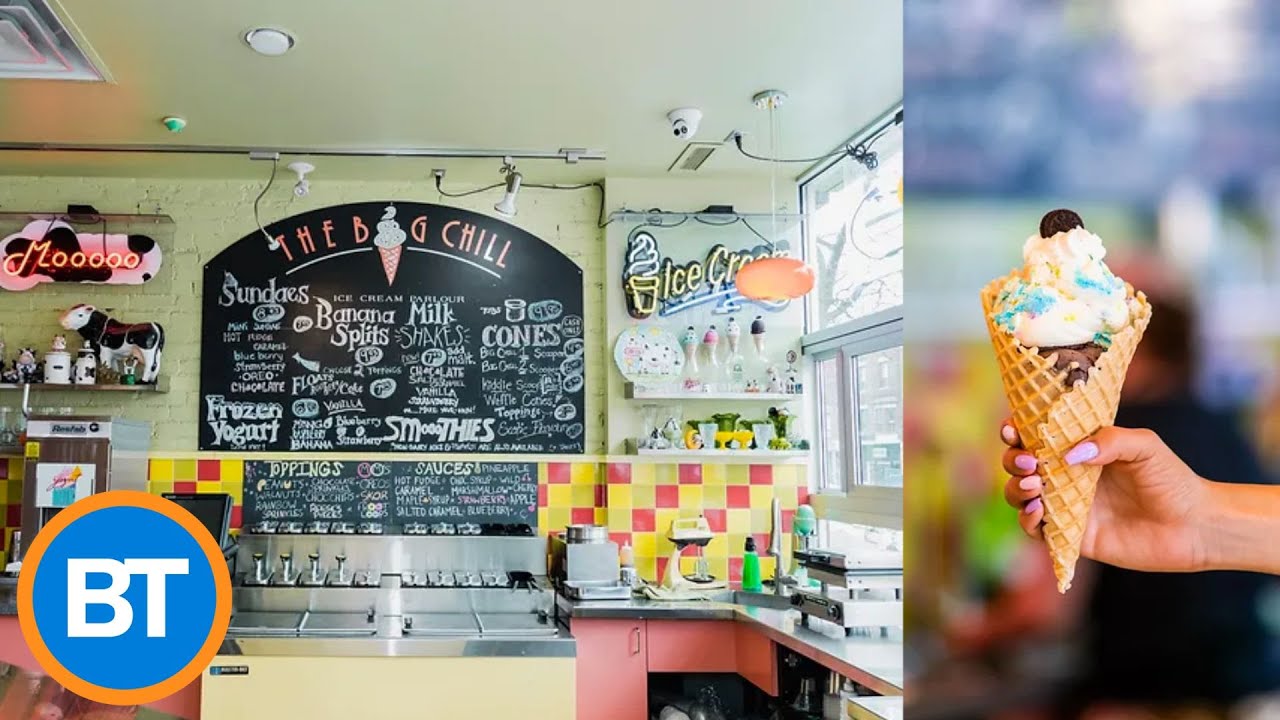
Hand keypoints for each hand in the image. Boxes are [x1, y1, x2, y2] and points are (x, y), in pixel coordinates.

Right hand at [1001, 422, 1212, 572]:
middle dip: (1012, 460)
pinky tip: (1039, 511)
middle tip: (1029, 461)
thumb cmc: (1172, 480)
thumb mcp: (1144, 446)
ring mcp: (1067, 507)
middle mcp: (1066, 478)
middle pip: (1019, 466)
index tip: (1012, 428)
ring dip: (1015, 490)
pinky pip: (1036, 530)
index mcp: (1078, 450)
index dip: (1017, 431)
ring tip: (1033, 487)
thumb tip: (1068, 456)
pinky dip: (1027, 520)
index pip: (1036, 437)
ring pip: (1019, 497)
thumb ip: (1109, 440)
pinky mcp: (1072, 536)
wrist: (1194, 526)